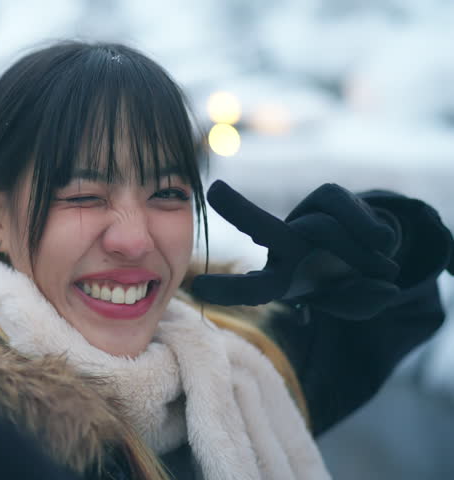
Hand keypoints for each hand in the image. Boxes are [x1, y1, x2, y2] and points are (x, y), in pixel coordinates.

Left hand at [191, 181, 401, 319]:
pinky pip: (343, 206)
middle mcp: (284, 246)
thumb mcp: (352, 303)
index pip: (250, 288)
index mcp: (279, 279)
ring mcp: (304, 219)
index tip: (197, 287)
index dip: (227, 290)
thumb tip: (383, 286)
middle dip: (239, 211)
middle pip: (262, 227)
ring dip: (359, 255)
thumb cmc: (345, 283)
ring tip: (382, 269)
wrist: (366, 250)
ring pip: (324, 228)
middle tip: (215, 191)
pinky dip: (367, 228)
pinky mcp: (326, 197)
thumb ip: (362, 302)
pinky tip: (381, 242)